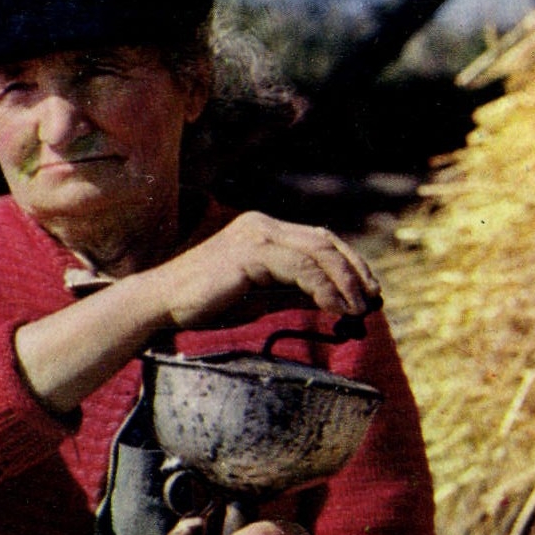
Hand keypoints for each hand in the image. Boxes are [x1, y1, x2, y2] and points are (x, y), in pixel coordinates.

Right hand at [153, 211, 381, 332]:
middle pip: (325, 241)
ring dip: (345, 282)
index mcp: (263, 230)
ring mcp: (256, 235)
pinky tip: (337, 308)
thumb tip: (330, 300)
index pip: (318, 239)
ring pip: (318, 252)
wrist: (161, 304)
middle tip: (374, 299)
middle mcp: (262, 225)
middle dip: (355, 271)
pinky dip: (325, 288)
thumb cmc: (204, 305)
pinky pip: (301, 268)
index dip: (349, 263)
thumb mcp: (257, 295)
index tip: (368, 290)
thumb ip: (289, 290)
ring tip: (361, 309)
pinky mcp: (250, 252)